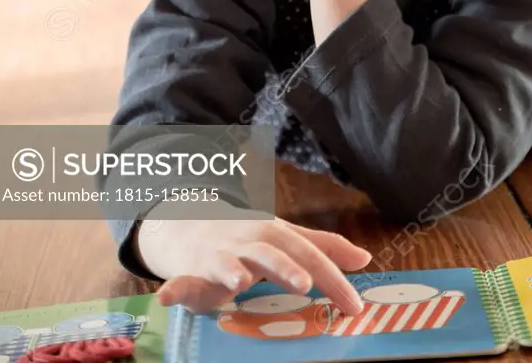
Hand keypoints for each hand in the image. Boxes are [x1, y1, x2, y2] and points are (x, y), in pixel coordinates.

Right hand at [136, 203, 371, 315]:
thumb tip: (365, 259)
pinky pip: (180, 281)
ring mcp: (219, 255)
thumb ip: (322, 248)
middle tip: (307, 283)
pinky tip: (167, 296)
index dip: (332, 278)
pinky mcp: (192, 272)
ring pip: (227, 261)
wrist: (192, 225)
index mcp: (275, 235)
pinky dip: (173, 288)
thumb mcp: (285, 239)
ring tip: (240, 281)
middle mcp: (248, 242)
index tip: (355, 305)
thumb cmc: (248, 239)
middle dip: (286, 266)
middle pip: (270, 252)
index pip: (309, 254)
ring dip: (231, 269)